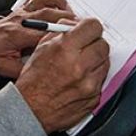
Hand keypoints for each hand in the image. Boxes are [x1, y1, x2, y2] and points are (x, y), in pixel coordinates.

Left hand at [0, 0, 75, 77]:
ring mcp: (23, 10)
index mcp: (17, 34)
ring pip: (48, 2)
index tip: (76, 41)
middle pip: (51, 15)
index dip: (62, 36)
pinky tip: (64, 7)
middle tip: (85, 30)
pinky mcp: (25, 6)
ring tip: (78, 19)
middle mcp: (22, 19)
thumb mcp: (6, 68)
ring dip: (65, 9)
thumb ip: (25, 70)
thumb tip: (43, 76)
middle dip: (69, 22)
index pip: (43, 33)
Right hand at [15, 18, 109, 133]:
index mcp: (65, 49)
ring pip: (105, 62)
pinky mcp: (94, 98)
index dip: (90, 26)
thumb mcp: (40, 49)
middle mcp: (79, 66)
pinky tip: (80, 79)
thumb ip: (60, 33)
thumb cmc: (32, 82)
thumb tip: (75, 25)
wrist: (30, 110)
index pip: (93, 27)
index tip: (88, 29)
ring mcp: (89, 84)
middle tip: (86, 46)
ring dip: (96, 60)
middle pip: (103, 44)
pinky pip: (102, 81)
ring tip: (81, 65)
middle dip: (95, 43)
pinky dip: (93, 78)